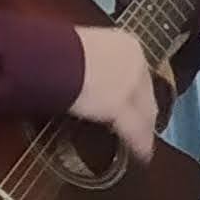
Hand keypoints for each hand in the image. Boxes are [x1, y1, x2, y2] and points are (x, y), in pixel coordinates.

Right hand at [68, 24, 161, 164]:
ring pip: (145, 112)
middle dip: (144, 109)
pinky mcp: (120, 108)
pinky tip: (142, 155)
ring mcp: (131, 86)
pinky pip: (135, 131)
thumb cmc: (57, 48)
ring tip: (142, 142)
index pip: (139, 72)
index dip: (136, 88)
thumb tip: (78, 68)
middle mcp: (136, 64)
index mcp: (126, 45)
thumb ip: (89, 60)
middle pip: (146, 93)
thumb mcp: (81, 48)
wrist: (53, 55)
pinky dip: (139, 144)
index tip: (132, 98)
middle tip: (142, 123)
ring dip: (144, 128)